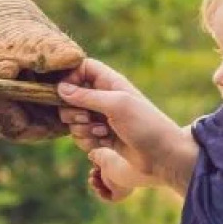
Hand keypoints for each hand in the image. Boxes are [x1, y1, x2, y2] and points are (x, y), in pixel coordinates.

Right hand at [56, 59, 185, 194]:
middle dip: (72, 110)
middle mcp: (103, 97)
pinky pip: (80, 136)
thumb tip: (60, 88)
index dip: (70, 77)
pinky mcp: (99, 136)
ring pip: (72, 119)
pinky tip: (105, 142)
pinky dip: (88, 141)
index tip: (65, 91)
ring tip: (103, 132)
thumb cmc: (145, 125)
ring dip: (82, 128)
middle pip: (69, 96)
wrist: (162, 155)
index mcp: (109, 82)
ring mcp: (100, 117)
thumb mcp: (116, 105)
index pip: (81, 68)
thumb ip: (87, 96)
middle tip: (87, 117)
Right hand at [89, 147, 142, 201]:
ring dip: (96, 184)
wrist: (125, 169)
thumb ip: (96, 154)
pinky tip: (97, 189)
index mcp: (122, 163)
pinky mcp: (121, 195)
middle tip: (92, 173)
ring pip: (107, 187)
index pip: (108, 166)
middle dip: (95, 175)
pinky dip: (102, 194)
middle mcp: (123, 174)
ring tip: (93, 180)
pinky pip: (111, 198)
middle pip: (107, 177)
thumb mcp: (102, 154)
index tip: (95, 164)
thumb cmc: (114, 159)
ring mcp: (123, 185)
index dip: (99, 165)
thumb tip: (91, 155)